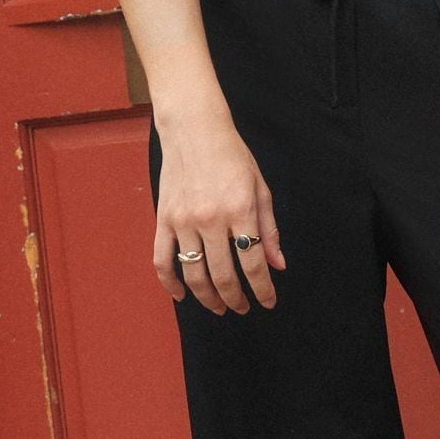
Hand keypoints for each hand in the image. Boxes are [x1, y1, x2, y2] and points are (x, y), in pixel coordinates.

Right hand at [153, 115, 286, 314]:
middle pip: (223, 275)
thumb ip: (269, 229)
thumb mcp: (260, 189)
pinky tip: (181, 295)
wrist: (195, 130)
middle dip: (236, 299)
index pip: (253, 263)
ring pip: (194, 274)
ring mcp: (183, 221)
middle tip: (242, 308)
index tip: (268, 303)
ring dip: (207, 297)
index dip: (263, 289)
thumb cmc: (232, 157)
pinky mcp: (163, 219)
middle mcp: (210, 219)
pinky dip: (170, 283)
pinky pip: (162, 260)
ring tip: (219, 307)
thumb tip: (277, 265)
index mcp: (240, 210)